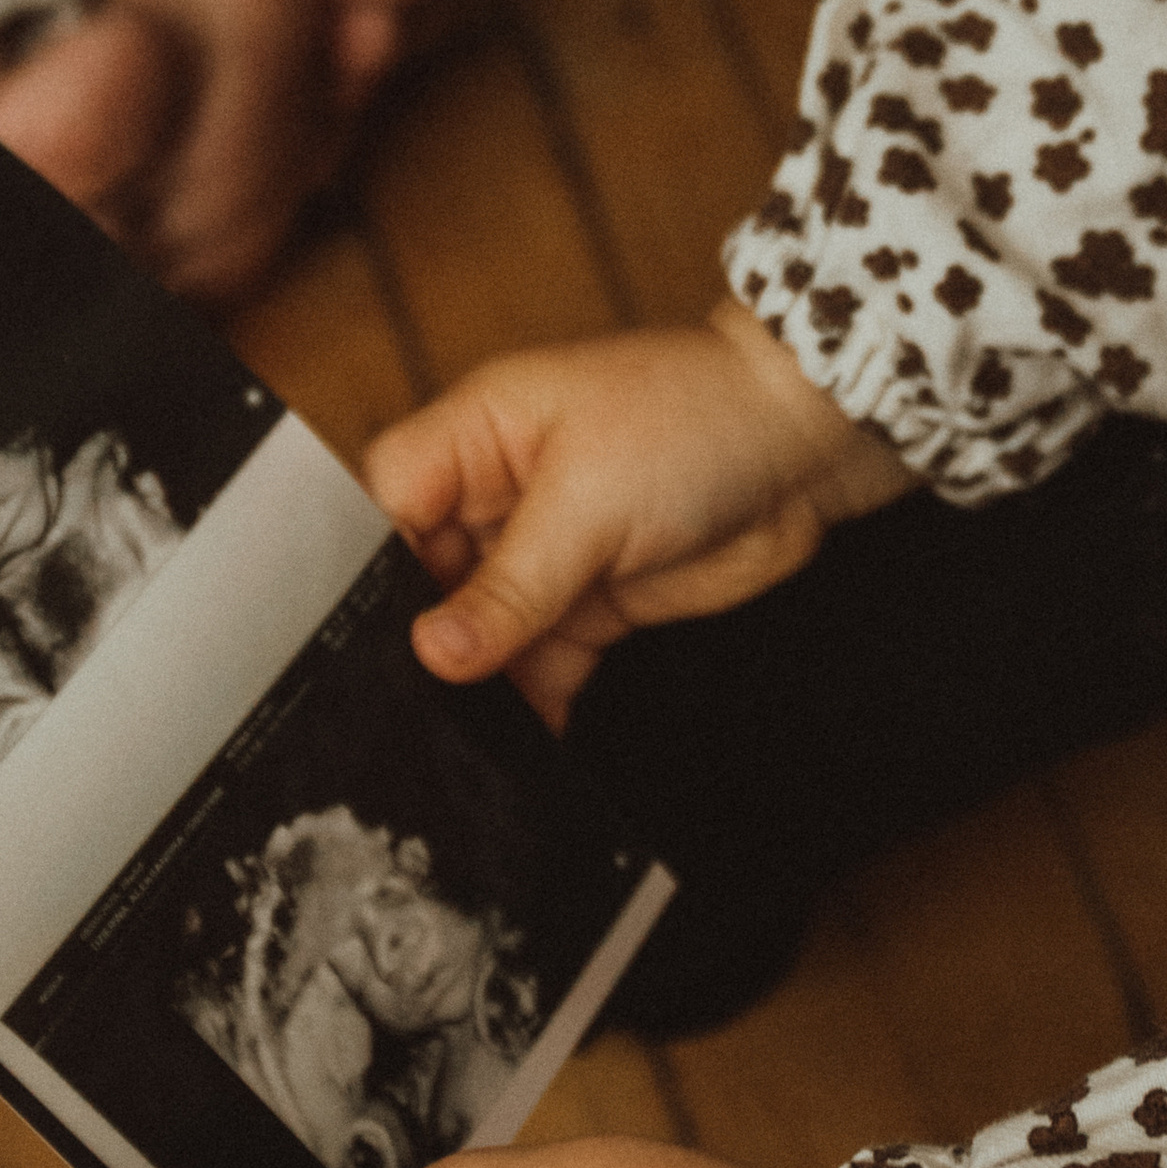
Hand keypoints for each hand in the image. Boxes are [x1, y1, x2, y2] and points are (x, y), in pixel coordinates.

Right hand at [364, 300, 910, 722]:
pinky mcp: (595, 600)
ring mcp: (547, 551)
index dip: (364, 570)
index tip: (357, 640)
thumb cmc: (697, 419)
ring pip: (483, 632)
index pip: (385, 504)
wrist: (808, 442)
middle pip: (423, 580)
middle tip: (406, 710)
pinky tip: (519, 747)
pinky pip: (542, 662)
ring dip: (477, 686)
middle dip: (419, 643)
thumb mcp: (589, 500)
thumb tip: (435, 651)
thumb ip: (510, 585)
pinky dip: (532, 703)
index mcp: (476, 435)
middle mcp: (499, 494)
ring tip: (457, 744)